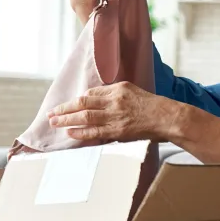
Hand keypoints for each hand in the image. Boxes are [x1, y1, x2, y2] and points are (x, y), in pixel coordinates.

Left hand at [47, 82, 178, 141]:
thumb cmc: (155, 106)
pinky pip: (94, 131)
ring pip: (84, 116)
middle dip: (64, 108)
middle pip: (83, 103)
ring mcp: (115, 116)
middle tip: (51, 113)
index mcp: (119, 88)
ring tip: (53, 122)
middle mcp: (115, 100)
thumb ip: (118, 96)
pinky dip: (80, 131)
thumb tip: (102, 102)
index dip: (78, 100)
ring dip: (66, 119)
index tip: (68, 105)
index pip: (92, 93)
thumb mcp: (136, 92)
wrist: (168, 117)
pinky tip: (69, 132)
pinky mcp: (118, 130)